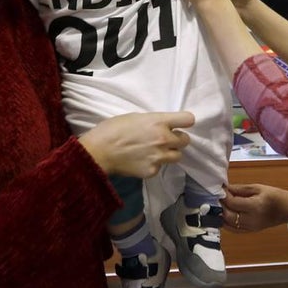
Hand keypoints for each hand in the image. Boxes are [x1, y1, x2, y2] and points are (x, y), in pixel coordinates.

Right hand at [79, 111, 193, 177]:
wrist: (99, 152)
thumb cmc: (113, 129)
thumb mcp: (135, 117)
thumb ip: (153, 122)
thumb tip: (162, 127)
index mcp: (159, 122)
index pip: (188, 119)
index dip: (185, 122)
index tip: (180, 124)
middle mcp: (164, 139)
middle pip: (186, 140)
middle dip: (178, 139)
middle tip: (166, 140)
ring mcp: (159, 157)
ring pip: (177, 156)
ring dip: (169, 153)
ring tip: (155, 152)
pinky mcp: (153, 171)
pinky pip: (161, 167)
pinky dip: (154, 164)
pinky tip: (141, 161)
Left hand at [220, 183, 287, 231]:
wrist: (287, 209)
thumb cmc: (274, 195)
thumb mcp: (257, 187)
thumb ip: (239, 189)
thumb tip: (224, 188)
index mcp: (255, 206)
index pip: (233, 203)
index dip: (224, 196)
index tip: (219, 190)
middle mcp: (252, 220)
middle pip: (228, 216)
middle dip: (220, 206)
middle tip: (218, 197)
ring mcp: (251, 228)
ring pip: (229, 224)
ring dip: (221, 215)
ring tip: (219, 205)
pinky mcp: (250, 232)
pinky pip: (233, 230)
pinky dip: (226, 223)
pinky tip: (223, 215)